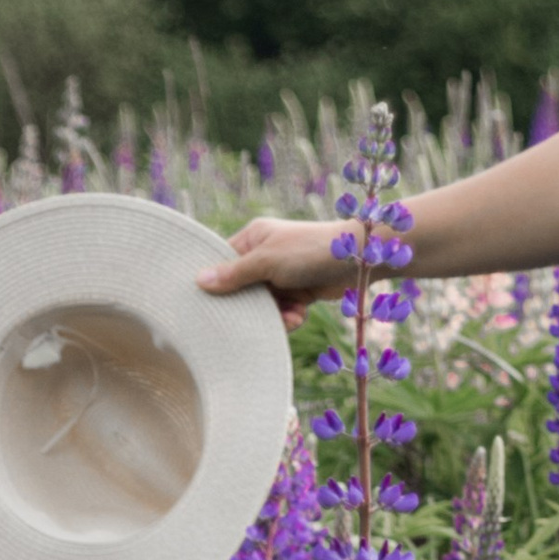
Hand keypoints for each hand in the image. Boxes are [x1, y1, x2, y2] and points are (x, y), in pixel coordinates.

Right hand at [195, 217, 355, 330]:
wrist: (359, 258)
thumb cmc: (310, 250)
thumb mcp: (268, 261)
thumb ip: (235, 273)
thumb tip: (199, 281)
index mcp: (252, 240)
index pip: (222, 263)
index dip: (215, 283)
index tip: (207, 305)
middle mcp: (264, 256)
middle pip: (242, 288)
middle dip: (250, 306)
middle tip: (252, 319)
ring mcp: (282, 275)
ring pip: (264, 303)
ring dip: (274, 315)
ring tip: (289, 317)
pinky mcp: (299, 291)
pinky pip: (284, 309)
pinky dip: (289, 316)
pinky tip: (299, 317)